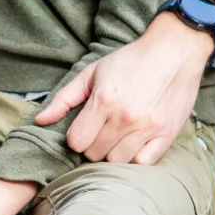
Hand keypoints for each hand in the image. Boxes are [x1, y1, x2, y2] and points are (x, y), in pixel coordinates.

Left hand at [32, 3, 214, 165]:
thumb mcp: (92, 72)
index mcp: (104, 101)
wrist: (174, 52)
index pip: (77, 141)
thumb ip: (64, 98)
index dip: (76, 137)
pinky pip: (144, 162)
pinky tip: (134, 143)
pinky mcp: (167, 134)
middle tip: (100, 130)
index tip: (83, 128)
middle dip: (93, 144)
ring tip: (116, 136)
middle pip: (95, 154)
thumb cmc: (130, 61)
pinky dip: (136, 157)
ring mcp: (148, 128)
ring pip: (118, 161)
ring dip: (112, 152)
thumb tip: (40, 121)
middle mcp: (126, 118)